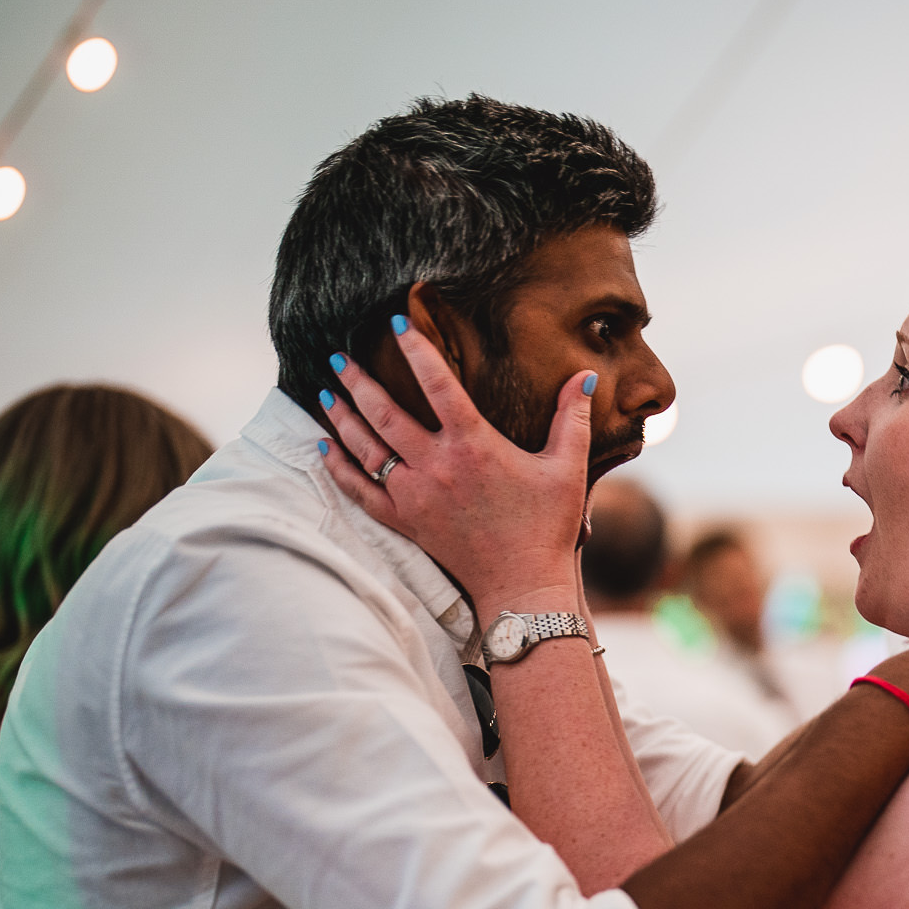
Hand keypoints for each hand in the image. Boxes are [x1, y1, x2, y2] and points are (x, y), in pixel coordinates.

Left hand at [317, 323, 593, 619]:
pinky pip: (360, 490)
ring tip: (327, 393)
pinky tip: (324, 447)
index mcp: (474, 446)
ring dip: (342, 418)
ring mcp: (415, 496)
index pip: (439, 385)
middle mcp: (437, 466)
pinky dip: (338, 467)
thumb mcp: (568, 467)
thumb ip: (573, 418)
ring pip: (366, 448)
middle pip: (385, 414)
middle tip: (340, 358)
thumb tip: (585, 376)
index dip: (419, 350)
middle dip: (359, 382)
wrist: (522, 585)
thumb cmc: (548, 527)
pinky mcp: (405, 522)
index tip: (398, 323)